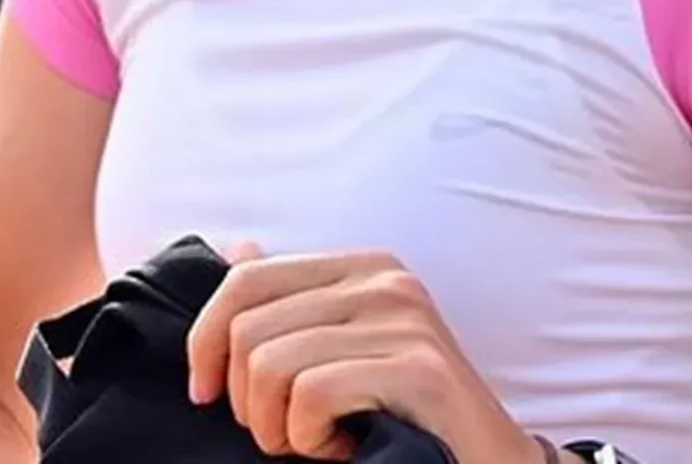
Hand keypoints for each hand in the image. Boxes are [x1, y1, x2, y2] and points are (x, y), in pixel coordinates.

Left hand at [185, 244, 542, 462]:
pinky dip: (310, 439)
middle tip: (285, 433)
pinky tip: (344, 448)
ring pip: (271, 366)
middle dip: (246, 402)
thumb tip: (239, 248)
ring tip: (319, 441)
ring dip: (278, 429)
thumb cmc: (401, 416)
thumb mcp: (340, 352)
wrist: (487, 462)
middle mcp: (386, 280)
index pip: (246, 279)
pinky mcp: (418, 368)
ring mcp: (406, 321)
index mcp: (362, 267)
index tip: (206, 394)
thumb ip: (290, 304)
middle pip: (249, 330)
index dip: (204, 341)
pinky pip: (312, 395)